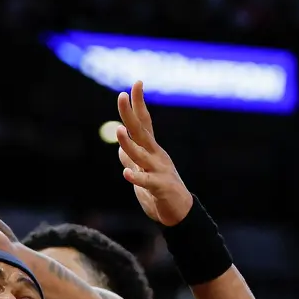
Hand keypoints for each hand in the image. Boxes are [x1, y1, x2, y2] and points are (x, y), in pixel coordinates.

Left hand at [116, 81, 192, 225]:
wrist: (179, 214)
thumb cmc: (160, 192)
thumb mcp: (144, 173)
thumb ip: (133, 160)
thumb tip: (121, 150)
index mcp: (152, 150)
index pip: (144, 123)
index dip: (138, 104)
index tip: (135, 83)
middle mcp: (156, 156)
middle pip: (141, 132)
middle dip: (130, 114)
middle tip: (121, 96)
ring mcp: (159, 170)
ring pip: (141, 155)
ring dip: (129, 144)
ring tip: (119, 132)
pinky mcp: (160, 188)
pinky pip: (146, 182)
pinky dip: (136, 177)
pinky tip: (127, 174)